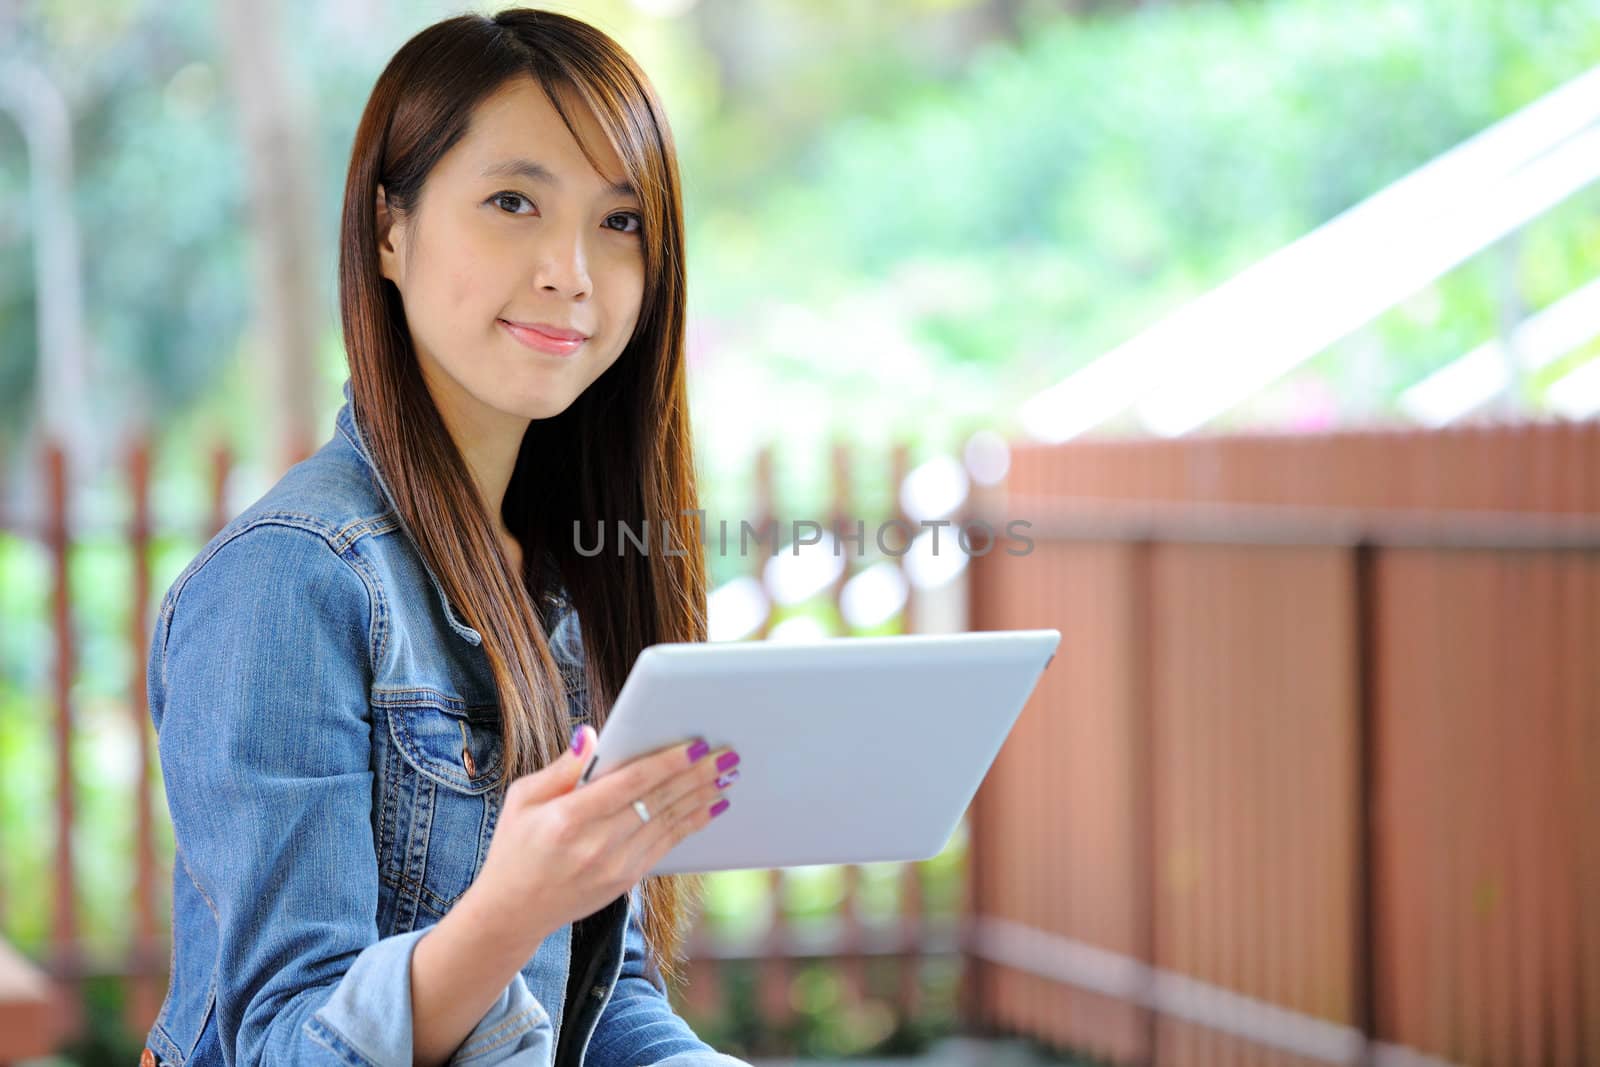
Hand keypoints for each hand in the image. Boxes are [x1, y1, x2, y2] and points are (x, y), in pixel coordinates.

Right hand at [464, 724, 737, 952]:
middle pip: (658, 801)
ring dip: (702, 796)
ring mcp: (614, 866)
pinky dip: (691, 823)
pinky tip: (710, 806)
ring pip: (669, 823)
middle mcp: (596, 844)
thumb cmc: (515, 846)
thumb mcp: (522, 799)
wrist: (514, 911)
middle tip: (727, 753)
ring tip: (728, 774)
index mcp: (568, 819)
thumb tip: (591, 736)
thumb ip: (561, 769)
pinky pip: (667, 845)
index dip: (666, 763)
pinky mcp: (625, 880)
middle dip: (697, 775)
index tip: (694, 745)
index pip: (629, 784)